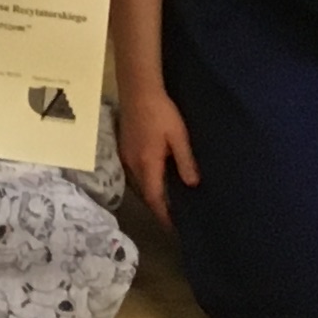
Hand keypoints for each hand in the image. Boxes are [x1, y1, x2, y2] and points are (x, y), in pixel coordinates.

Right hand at [119, 84, 199, 225]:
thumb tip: (192, 185)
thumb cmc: (161, 113)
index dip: (164, 215)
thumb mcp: (178, 137)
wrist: (138, 89)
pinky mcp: (125, 147)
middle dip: (158, 207)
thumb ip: (185, 161)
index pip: (154, 198)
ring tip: (168, 200)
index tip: (175, 228)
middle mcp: (133, 164)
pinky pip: (136, 173)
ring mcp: (126, 156)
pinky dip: (147, 181)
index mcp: (147, 164)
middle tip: (175, 216)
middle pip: (145, 194)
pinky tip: (157, 178)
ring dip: (152, 194)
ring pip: (139, 184)